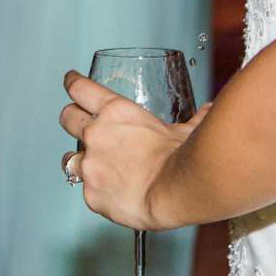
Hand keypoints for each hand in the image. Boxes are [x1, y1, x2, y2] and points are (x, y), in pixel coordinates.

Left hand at [59, 71, 207, 231]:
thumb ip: (194, 118)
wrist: (179, 191)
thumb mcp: (187, 130)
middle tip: (78, 122)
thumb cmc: (185, 157)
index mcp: (116, 112)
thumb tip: (209, 109)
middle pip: (67, 117)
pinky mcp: (91, 193)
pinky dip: (98, 191)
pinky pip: (87, 190)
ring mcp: (90, 165)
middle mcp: (96, 135)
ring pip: (69, 158)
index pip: (81, 88)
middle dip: (72, 118)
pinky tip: (112, 194)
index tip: (70, 80)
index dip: (73, 83)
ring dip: (78, 158)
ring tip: (92, 165)